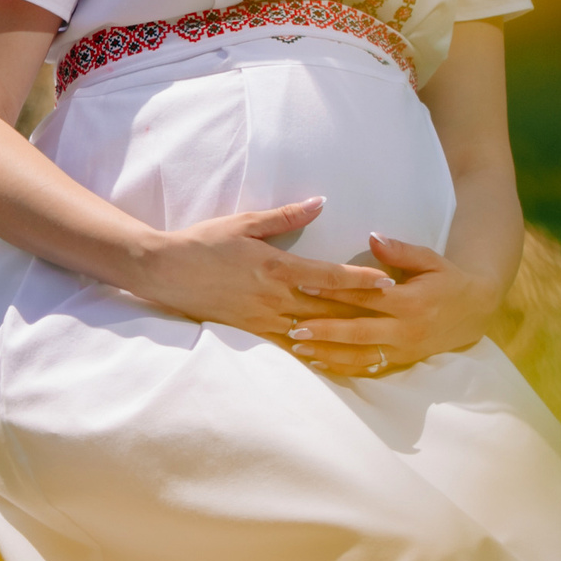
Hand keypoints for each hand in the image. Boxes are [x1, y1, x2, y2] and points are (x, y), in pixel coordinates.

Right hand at [128, 196, 394, 333]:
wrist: (165, 271)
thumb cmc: (204, 242)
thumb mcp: (244, 222)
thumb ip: (285, 216)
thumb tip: (320, 203)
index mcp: (276, 268)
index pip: (329, 277)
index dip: (361, 280)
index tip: (389, 282)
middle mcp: (275, 298)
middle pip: (329, 309)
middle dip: (364, 313)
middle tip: (396, 316)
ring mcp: (263, 320)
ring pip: (313, 333)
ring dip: (344, 336)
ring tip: (375, 341)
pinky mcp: (251, 333)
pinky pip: (289, 348)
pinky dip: (314, 353)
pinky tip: (333, 358)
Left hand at [286, 232, 498, 377]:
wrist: (475, 312)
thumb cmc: (447, 279)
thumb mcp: (431, 258)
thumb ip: (401, 250)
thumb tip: (373, 237)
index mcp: (411, 301)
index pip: (365, 296)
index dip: (334, 291)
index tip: (304, 284)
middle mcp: (406, 329)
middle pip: (358, 332)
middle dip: (324, 330)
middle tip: (292, 327)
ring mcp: (404, 350)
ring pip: (360, 356)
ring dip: (328, 353)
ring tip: (297, 348)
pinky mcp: (402, 361)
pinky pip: (369, 368)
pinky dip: (342, 367)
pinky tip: (318, 362)